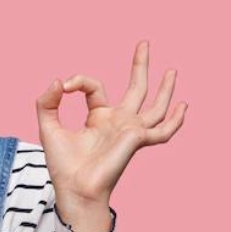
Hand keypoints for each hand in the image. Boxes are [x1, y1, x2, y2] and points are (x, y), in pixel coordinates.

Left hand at [36, 41, 186, 231]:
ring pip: (154, 106)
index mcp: (98, 116)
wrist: (73, 188)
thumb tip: (58, 81)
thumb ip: (47, 102)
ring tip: (172, 70)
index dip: (79, 81)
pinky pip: (162, 131)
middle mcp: (118, 121)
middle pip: (135, 88)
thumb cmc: (63, 164)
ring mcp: (130, 130)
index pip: (95, 87)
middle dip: (140, 65)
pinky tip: (183, 107)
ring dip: (165, 88)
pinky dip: (174, 120)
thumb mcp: (48, 127)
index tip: (64, 85)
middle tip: (144, 43)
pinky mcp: (136, 140)